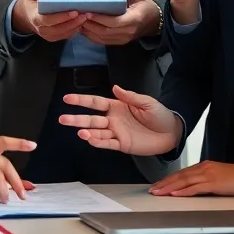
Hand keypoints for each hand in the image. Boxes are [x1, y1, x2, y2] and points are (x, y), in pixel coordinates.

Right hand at [12, 0, 89, 41]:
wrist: (26, 16)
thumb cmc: (32, 3)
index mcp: (35, 18)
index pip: (49, 20)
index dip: (62, 17)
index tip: (74, 11)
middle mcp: (41, 29)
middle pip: (58, 29)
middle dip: (73, 22)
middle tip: (85, 15)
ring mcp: (47, 35)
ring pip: (63, 34)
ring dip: (75, 27)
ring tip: (86, 18)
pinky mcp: (52, 38)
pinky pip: (64, 36)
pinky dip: (74, 30)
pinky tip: (81, 23)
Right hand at [58, 85, 181, 155]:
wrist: (171, 133)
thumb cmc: (160, 115)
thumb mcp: (147, 102)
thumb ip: (130, 96)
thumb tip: (115, 88)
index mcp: (117, 106)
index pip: (95, 103)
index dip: (81, 101)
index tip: (68, 98)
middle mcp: (113, 119)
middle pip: (91, 119)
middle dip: (77, 118)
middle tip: (63, 118)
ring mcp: (116, 132)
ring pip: (97, 132)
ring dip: (86, 131)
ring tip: (79, 131)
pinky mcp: (122, 144)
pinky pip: (107, 144)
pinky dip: (98, 142)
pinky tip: (90, 139)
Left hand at [82, 0, 160, 45]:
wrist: (154, 22)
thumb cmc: (146, 6)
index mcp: (134, 19)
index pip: (114, 22)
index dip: (100, 19)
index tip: (89, 13)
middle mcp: (128, 32)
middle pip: (105, 31)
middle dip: (90, 25)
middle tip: (79, 17)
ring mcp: (124, 39)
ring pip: (103, 38)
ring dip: (89, 31)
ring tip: (78, 22)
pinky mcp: (120, 42)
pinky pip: (104, 41)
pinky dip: (93, 36)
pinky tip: (85, 30)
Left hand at [149, 160, 233, 196]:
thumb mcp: (220, 179)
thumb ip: (207, 182)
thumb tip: (195, 189)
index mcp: (205, 167)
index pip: (182, 173)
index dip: (169, 180)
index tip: (158, 186)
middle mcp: (204, 168)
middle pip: (180, 176)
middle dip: (164, 184)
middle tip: (152, 190)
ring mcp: (209, 175)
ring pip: (184, 181)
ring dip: (169, 187)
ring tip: (158, 193)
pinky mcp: (215, 183)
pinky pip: (196, 188)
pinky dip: (184, 191)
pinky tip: (175, 195)